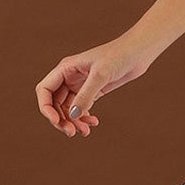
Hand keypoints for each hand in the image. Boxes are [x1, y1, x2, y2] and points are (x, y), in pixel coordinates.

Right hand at [36, 36, 154, 136]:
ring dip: (73, 122)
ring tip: (86, 131)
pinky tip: (94, 122)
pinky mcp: (93, 91)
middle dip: (61, 119)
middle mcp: (70, 77)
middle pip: (55, 103)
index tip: (56, 122)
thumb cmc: (119, 56)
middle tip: (72, 132)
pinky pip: (82, 108)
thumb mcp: (101, 75)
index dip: (46, 108)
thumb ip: (86, 95)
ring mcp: (81, 85)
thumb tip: (73, 116)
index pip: (45, 90)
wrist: (139, 52)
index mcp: (66, 68)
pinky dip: (84, 118)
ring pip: (69, 108)